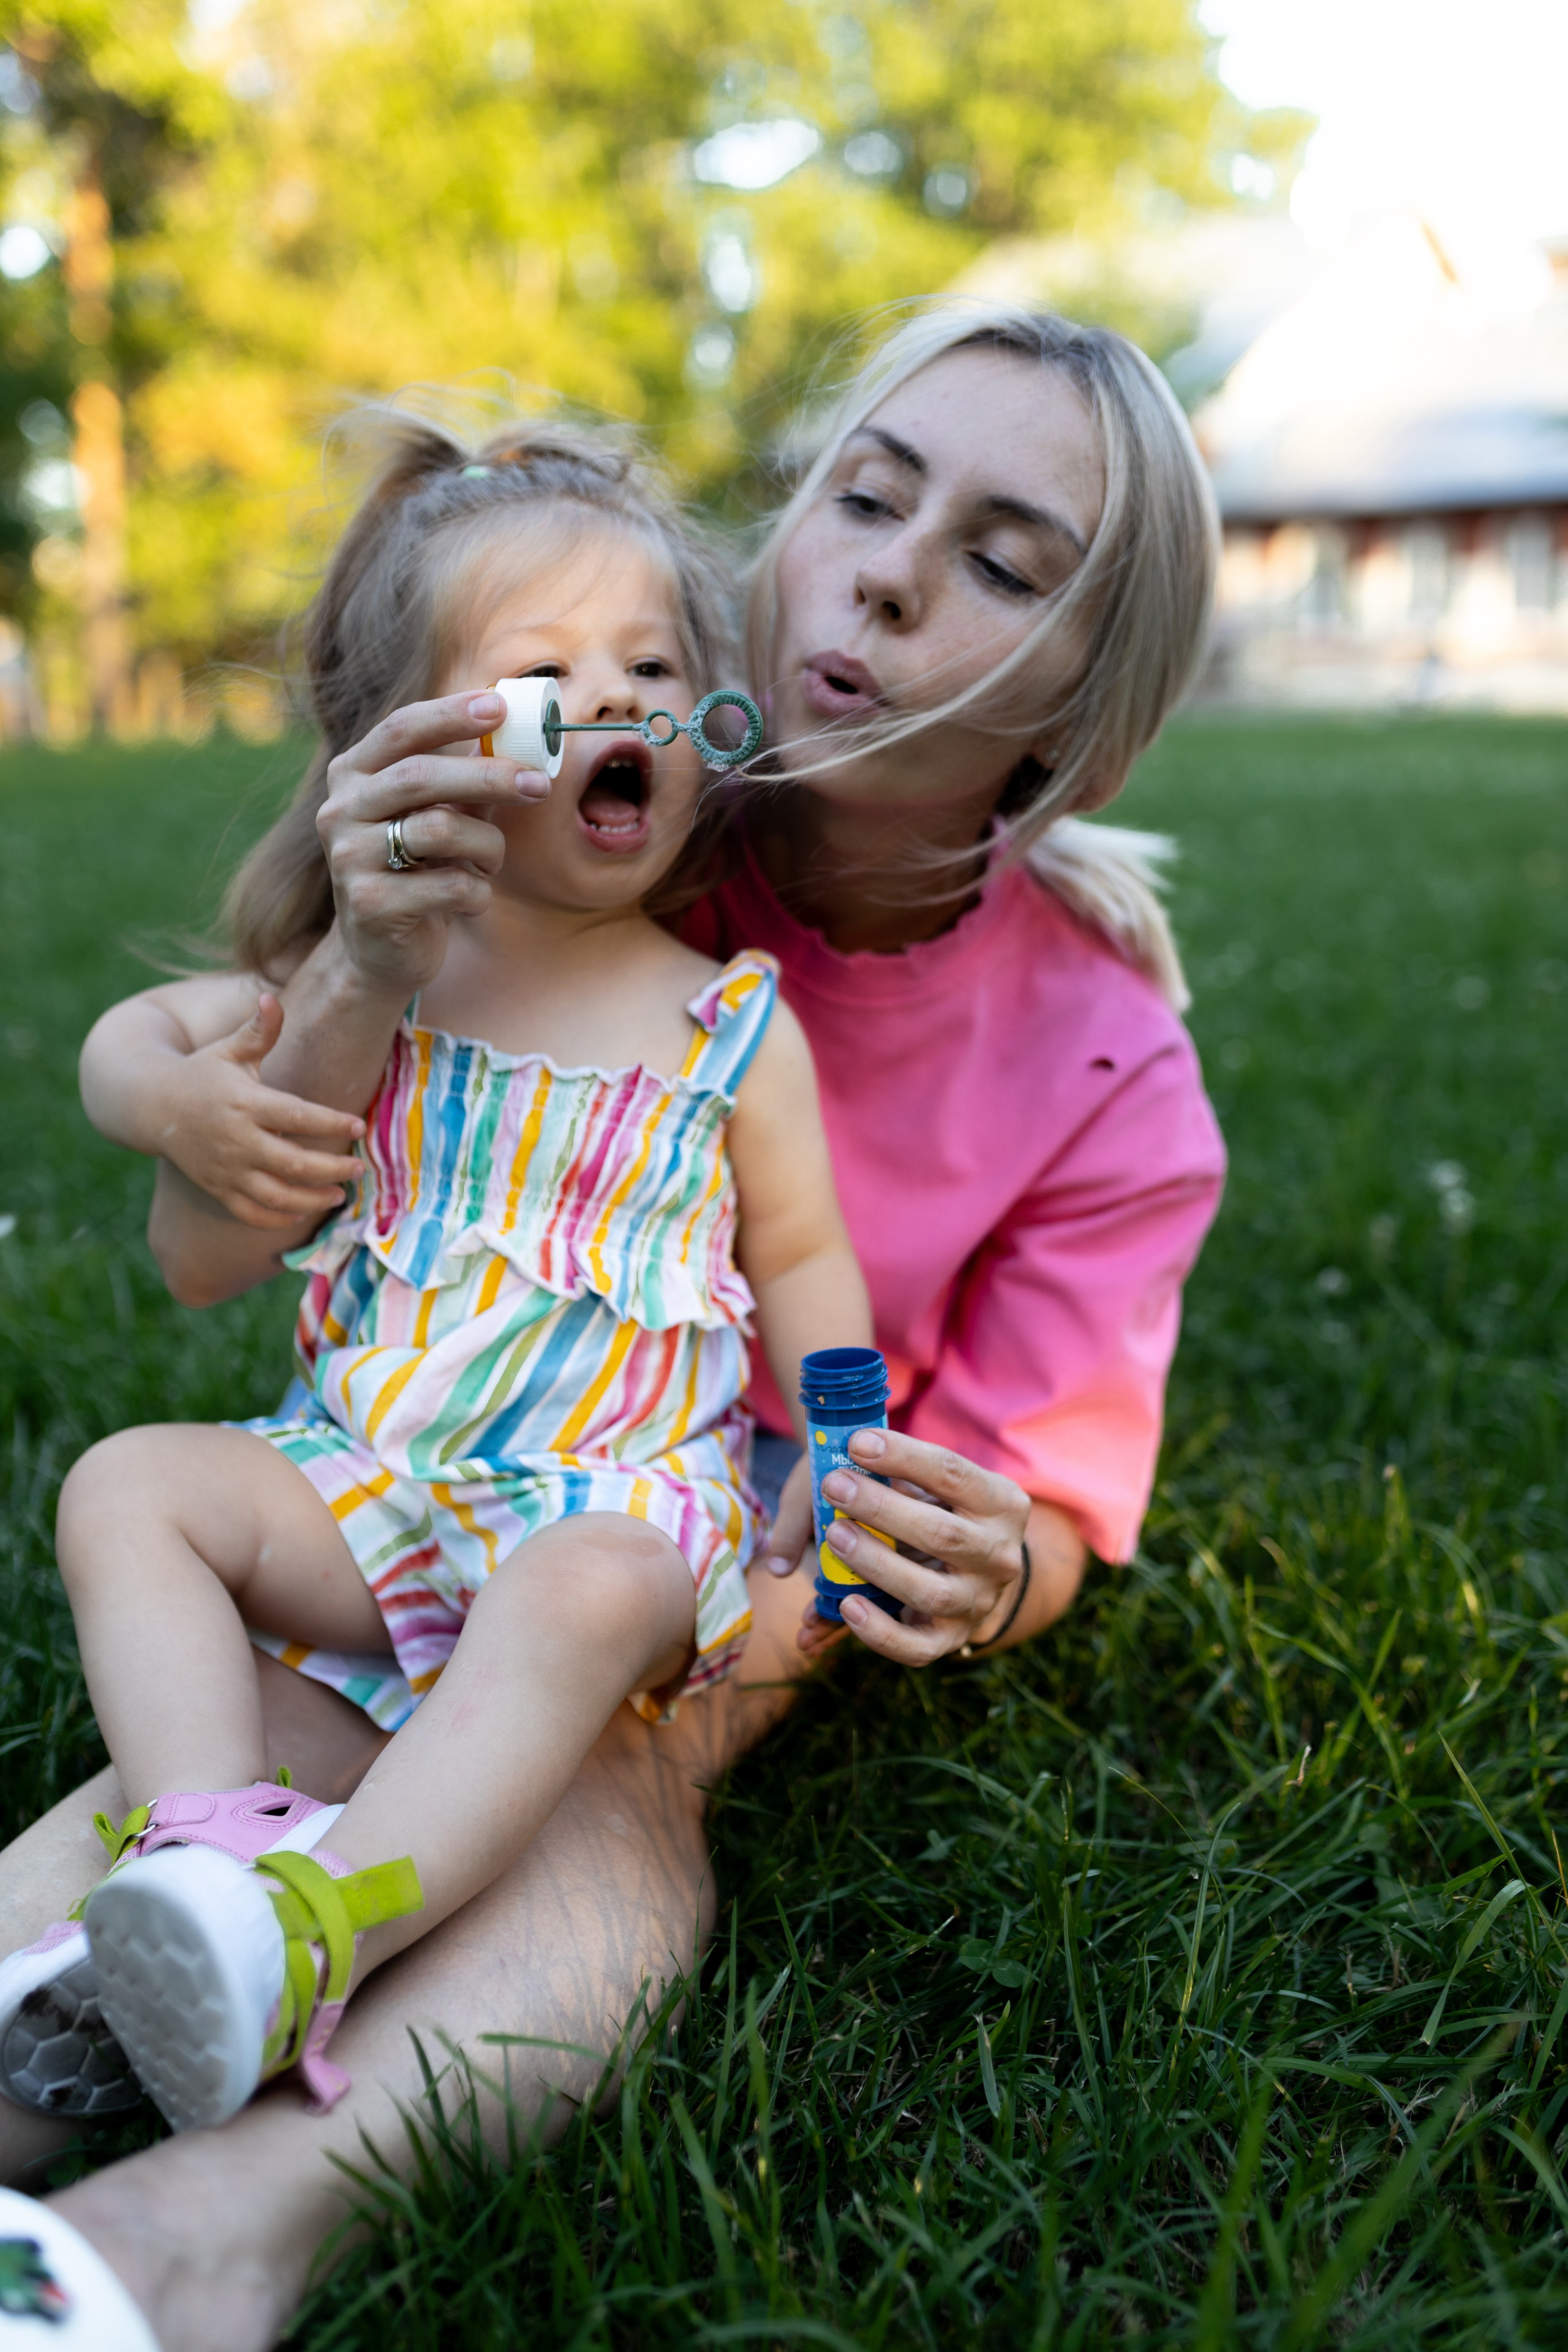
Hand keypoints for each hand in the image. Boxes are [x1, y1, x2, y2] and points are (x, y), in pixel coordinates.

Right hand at [156, 993, 366, 1229]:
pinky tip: (301, 1212)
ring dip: (312, 1200)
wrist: (152, 1106)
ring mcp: (226, 1169)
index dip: (330, 1123)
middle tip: (359, 1169)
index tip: (358, 1125)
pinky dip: (277, 1220)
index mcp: (246, 1103)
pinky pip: (250, 1214)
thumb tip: (270, 997)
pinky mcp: (217, 1188)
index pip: (297, 1116)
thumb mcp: (229, 1050)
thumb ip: (259, 1030)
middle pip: (294, 1164)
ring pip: (276, 1196)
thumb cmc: (202, 1073)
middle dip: (332, 1170)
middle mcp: (237, 1140)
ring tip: (340, 1195)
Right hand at [316, 689, 550, 997]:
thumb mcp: (438, 817)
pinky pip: (449, 885)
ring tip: (493, 860)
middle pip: (421, 776)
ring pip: (440, 830)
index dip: (449, 715)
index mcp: (353, 775)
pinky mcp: (370, 904)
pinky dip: (478, 891)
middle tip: (537, 783)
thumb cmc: (417, 872)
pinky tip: (473, 898)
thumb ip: (464, 779)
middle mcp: (340, 810)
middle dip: (488, 776)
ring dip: (488, 845)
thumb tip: (514, 733)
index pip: (400, 729)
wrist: (380, 952)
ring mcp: (348, 857)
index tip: (498, 706)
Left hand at [765, 1430, 1030, 1666]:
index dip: (903, 1456)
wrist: (974, 1570)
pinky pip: (917, 1648)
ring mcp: (979, 1601)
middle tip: (834, 1485)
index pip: (953, 1473)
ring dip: (877, 1563)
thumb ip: (898, 1475)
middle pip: (942, 1533)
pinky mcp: (952, 1638)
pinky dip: (879, 1632)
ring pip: (931, 1591)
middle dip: (882, 1508)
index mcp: (1002, 1503)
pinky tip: (846, 1605)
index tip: (856, 1443)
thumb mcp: (932, 1486)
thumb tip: (842, 1456)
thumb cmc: (939, 1511)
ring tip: (835, 1535)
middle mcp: (1000, 1555)